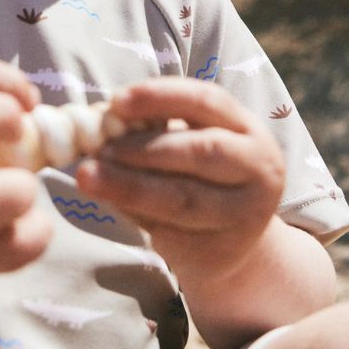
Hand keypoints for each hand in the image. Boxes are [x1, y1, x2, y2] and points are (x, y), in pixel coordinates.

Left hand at [76, 79, 284, 282]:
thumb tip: (101, 124)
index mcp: (247, 129)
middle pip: (199, 151)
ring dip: (130, 187)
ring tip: (89, 177)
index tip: (115, 101)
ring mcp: (247, 215)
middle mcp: (259, 168)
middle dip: (141, 149)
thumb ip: (155, 131)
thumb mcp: (189, 144)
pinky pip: (175, 235)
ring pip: (184, 199)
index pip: (206, 100)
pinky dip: (139, 219)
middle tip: (98, 149)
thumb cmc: (199, 177)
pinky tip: (115, 206)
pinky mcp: (225, 252)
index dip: (159, 96)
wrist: (233, 240)